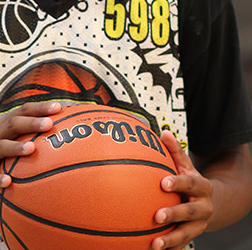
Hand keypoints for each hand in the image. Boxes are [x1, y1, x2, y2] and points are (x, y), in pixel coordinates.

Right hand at [0, 101, 61, 199]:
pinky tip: (8, 181)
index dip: (40, 107)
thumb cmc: (2, 155)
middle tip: (49, 124)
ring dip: (16, 147)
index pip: (24, 111)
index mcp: (7, 125)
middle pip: (13, 123)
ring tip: (31, 149)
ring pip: (1, 146)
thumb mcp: (15, 140)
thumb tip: (67, 131)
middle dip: (31, 122)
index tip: (59, 107)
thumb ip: (35, 135)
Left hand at [151, 130, 212, 249]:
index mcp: (202, 187)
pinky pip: (182, 245)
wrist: (215, 204)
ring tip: (154, 244)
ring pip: (187, 234)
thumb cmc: (193, 181)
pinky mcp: (192, 236)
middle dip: (174, 214)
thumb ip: (175, 151)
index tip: (163, 183)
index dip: (178, 182)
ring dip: (171, 239)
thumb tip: (163, 132)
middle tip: (157, 215)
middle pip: (190, 211)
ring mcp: (199, 224)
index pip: (190, 183)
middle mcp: (203, 208)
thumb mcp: (187, 166)